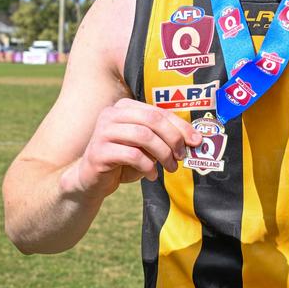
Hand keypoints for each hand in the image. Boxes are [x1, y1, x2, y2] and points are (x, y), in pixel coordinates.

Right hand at [61, 98, 200, 199]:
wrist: (92, 180)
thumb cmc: (124, 159)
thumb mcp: (147, 146)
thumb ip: (165, 137)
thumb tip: (195, 139)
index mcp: (126, 107)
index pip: (159, 112)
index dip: (181, 126)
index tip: (196, 141)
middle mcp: (112, 114)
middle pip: (152, 120)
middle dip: (173, 138)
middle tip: (182, 156)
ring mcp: (102, 131)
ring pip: (143, 136)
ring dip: (163, 153)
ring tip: (170, 167)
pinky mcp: (98, 151)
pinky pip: (131, 155)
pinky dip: (148, 166)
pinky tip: (152, 175)